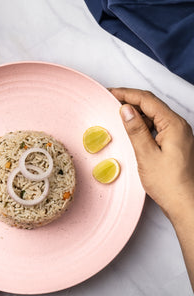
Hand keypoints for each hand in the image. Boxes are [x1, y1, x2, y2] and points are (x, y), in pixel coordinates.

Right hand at [110, 88, 193, 220]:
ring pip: (155, 115)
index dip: (127, 94)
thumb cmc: (168, 183)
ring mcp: (178, 134)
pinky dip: (144, 124)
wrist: (184, 203)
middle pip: (152, 105)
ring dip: (137, 113)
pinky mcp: (175, 143)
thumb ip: (135, 130)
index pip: (148, 100)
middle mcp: (179, 126)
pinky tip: (133, 130)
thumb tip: (126, 109)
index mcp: (174, 125)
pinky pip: (158, 126)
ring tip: (118, 115)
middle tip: (111, 100)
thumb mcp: (146, 155)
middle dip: (131, 100)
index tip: (111, 93)